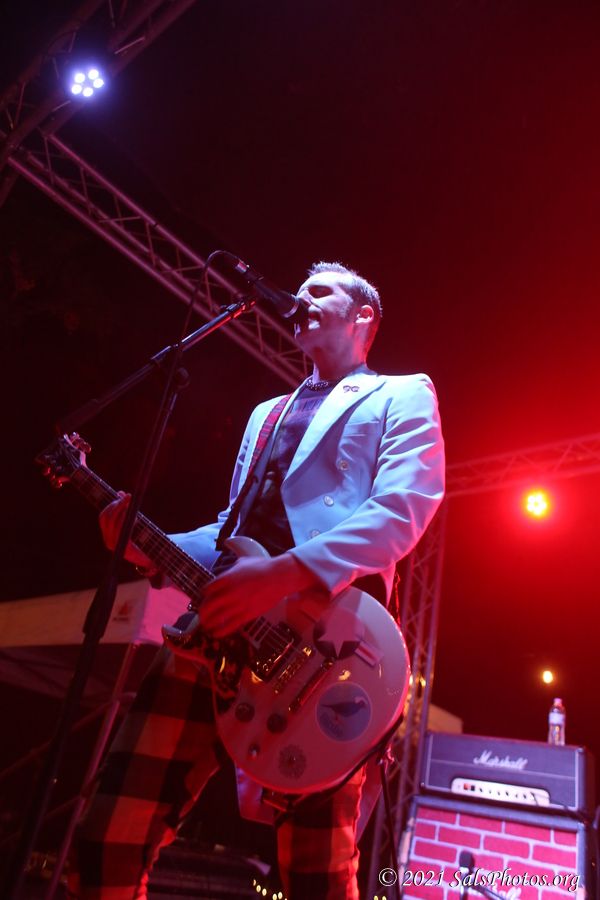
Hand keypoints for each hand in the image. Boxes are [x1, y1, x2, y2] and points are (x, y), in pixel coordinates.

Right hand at [98, 492, 153, 568]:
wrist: (150, 559)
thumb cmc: (141, 540)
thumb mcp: (132, 523)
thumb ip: (125, 510)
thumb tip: (120, 492)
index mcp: (107, 536)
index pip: (102, 517)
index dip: (111, 504)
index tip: (120, 495)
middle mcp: (108, 541)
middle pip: (107, 518)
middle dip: (117, 504)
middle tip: (128, 496)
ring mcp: (116, 546)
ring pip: (114, 522)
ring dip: (124, 510)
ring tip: (132, 504)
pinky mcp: (126, 549)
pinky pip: (124, 530)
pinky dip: (129, 521)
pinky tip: (136, 517)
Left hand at [199, 553, 317, 637]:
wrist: (279, 577)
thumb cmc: (262, 567)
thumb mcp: (243, 562)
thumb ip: (232, 568)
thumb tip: (228, 570)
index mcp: (226, 578)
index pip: (207, 590)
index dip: (204, 596)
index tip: (204, 599)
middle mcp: (229, 592)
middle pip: (208, 605)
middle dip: (202, 612)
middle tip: (201, 616)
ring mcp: (237, 604)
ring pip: (217, 618)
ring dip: (208, 623)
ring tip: (205, 626)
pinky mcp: (247, 614)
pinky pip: (230, 625)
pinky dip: (220, 631)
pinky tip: (216, 634)